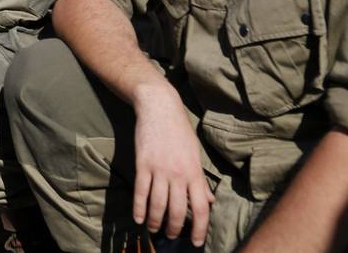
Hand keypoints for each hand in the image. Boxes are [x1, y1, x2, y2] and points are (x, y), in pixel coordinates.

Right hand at [131, 82, 214, 245]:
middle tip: (172, 236)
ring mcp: (159, 169)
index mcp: (194, 172)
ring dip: (156, 221)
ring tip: (154, 229)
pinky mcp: (142, 164)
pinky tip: (138, 218)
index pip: (201, 208)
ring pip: (158, 204)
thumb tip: (209, 200)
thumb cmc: (180, 131)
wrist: (159, 107)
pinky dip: (139, 208)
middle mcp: (178, 174)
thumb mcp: (195, 154)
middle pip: (178, 210)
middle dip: (175, 228)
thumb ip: (200, 180)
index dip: (200, 228)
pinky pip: (141, 192)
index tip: (196, 242)